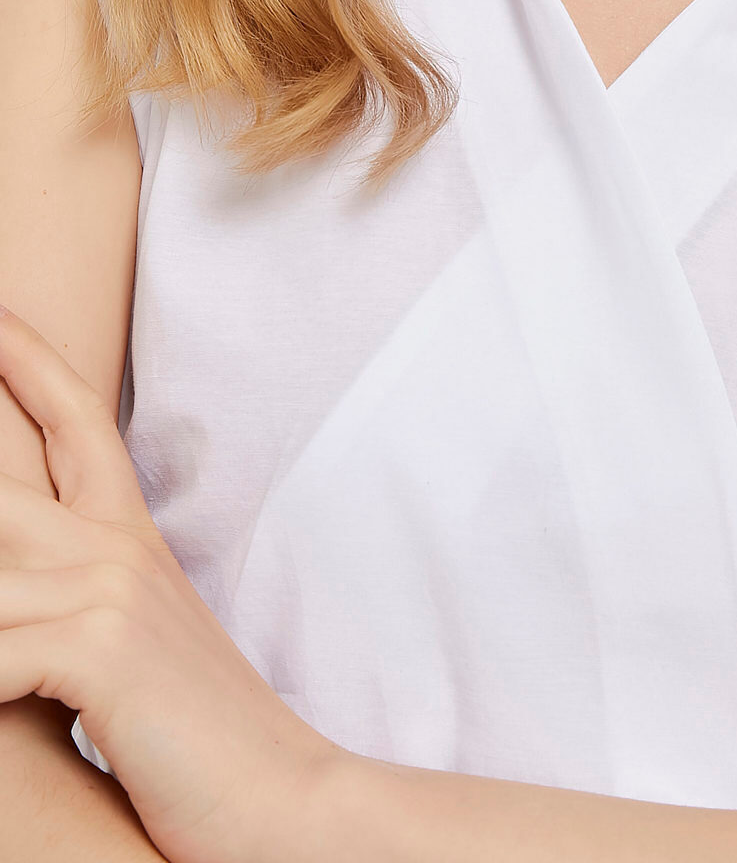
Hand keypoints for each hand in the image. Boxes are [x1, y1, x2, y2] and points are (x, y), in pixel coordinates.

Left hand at [0, 305, 336, 862]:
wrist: (283, 807)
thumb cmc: (196, 741)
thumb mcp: (130, 647)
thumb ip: (71, 601)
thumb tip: (18, 594)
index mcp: (128, 539)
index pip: (73, 420)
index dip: (26, 356)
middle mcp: (115, 548)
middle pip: (0, 471)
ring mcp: (109, 592)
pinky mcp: (100, 651)